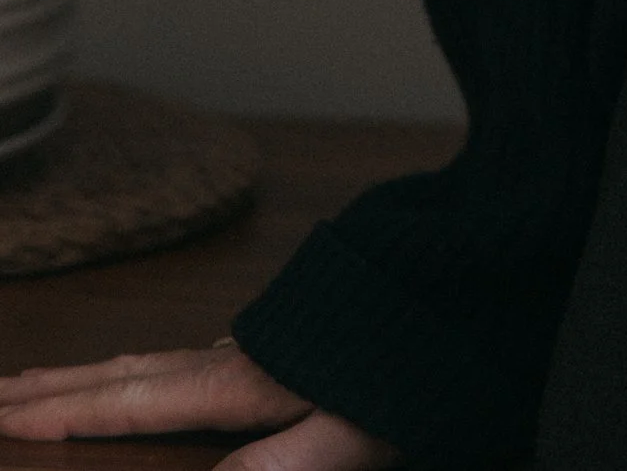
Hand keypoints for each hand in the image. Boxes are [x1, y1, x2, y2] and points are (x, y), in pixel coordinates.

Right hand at [0, 337, 398, 462]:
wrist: (469, 284)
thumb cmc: (412, 367)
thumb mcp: (350, 433)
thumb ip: (279, 467)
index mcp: (236, 384)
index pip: (129, 403)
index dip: (64, 413)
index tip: (1, 413)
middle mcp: (234, 357)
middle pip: (125, 373)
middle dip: (55, 387)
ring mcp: (256, 343)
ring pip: (153, 358)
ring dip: (94, 373)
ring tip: (48, 382)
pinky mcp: (280, 339)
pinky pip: (187, 356)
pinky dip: (144, 367)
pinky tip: (155, 372)